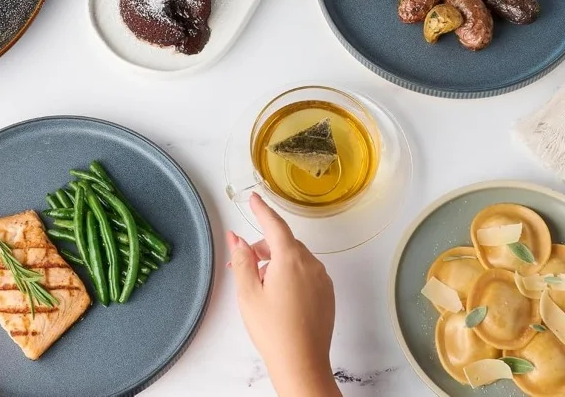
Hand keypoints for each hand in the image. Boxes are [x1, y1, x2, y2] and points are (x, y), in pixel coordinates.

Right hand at [227, 194, 339, 396]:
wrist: (302, 364)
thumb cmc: (274, 332)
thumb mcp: (248, 293)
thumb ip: (242, 260)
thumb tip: (237, 239)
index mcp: (290, 259)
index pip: (274, 224)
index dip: (262, 210)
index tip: (254, 199)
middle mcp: (310, 264)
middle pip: (283, 243)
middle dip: (263, 248)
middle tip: (244, 265)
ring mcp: (321, 279)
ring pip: (295, 258)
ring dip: (277, 263)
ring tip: (261, 288)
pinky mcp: (327, 293)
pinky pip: (307, 273)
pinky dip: (291, 275)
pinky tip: (279, 297)